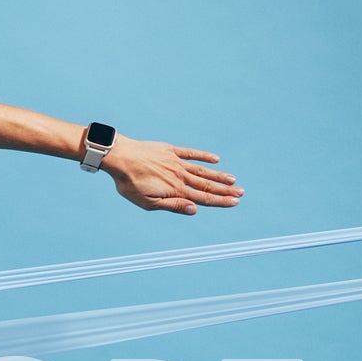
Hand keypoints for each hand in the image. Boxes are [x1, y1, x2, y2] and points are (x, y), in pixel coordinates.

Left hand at [102, 136, 243, 215]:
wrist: (119, 157)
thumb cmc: (130, 183)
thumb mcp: (147, 202)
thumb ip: (172, 205)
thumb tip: (194, 210)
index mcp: (175, 190)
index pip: (203, 198)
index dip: (220, 201)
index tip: (235, 202)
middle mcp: (180, 176)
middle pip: (207, 185)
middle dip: (225, 190)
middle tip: (242, 193)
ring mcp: (176, 162)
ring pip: (202, 170)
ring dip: (219, 175)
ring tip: (233, 179)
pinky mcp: (170, 150)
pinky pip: (191, 153)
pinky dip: (204, 156)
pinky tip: (215, 159)